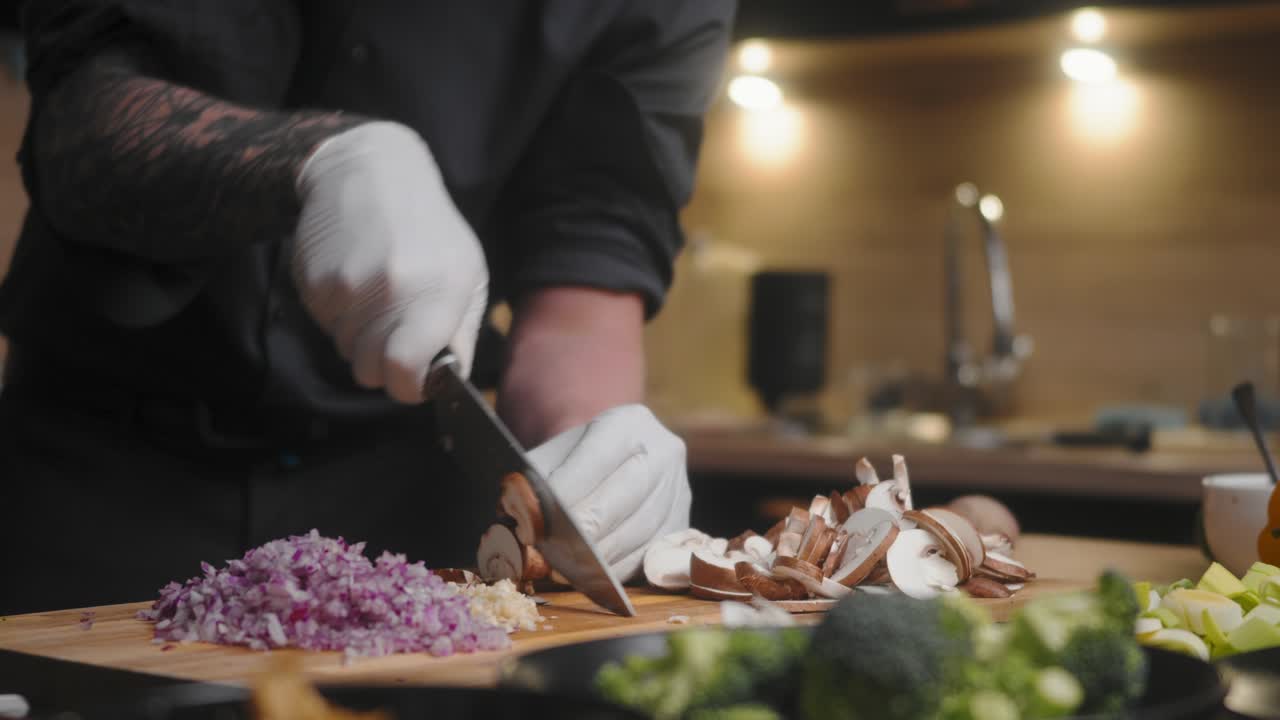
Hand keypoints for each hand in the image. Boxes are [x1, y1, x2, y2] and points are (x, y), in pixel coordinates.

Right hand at [292, 121, 487, 401]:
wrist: (371, 170)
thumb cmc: (430, 229)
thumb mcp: (468, 274)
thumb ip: (461, 334)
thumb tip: (448, 383)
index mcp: (440, 291)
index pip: (404, 370)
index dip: (407, 386)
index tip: (412, 379)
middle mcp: (392, 288)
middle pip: (371, 370)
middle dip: (382, 364)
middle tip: (393, 334)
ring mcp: (348, 283)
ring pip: (345, 350)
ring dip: (360, 336)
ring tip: (376, 293)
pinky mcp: (315, 279)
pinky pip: (325, 324)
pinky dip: (339, 314)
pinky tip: (354, 277)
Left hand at [527, 404, 691, 581]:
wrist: (612, 461)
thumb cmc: (574, 461)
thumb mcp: (553, 455)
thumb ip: (537, 480)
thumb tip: (521, 515)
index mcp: (629, 423)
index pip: (599, 457)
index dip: (570, 490)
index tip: (540, 517)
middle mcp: (664, 451)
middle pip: (627, 496)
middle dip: (587, 528)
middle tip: (553, 550)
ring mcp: (678, 490)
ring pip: (640, 531)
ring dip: (600, 556)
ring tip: (565, 568)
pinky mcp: (681, 524)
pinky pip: (650, 554)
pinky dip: (617, 570)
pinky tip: (591, 576)